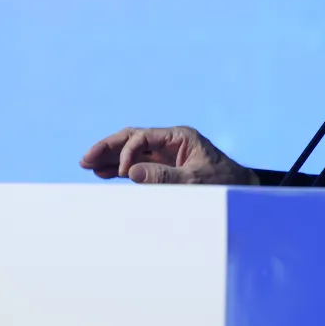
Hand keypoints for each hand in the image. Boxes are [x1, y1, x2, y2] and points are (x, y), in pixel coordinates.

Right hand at [79, 126, 258, 185]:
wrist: (239, 189)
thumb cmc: (222, 182)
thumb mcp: (194, 181)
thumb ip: (164, 177)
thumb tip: (132, 173)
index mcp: (180, 136)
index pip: (143, 137)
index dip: (128, 153)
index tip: (124, 174)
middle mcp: (171, 141)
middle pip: (133, 139)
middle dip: (109, 148)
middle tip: (85, 159)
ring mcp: (167, 153)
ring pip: (132, 150)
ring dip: (111, 158)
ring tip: (88, 165)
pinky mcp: (166, 165)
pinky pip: (139, 163)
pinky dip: (122, 168)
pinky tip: (104, 172)